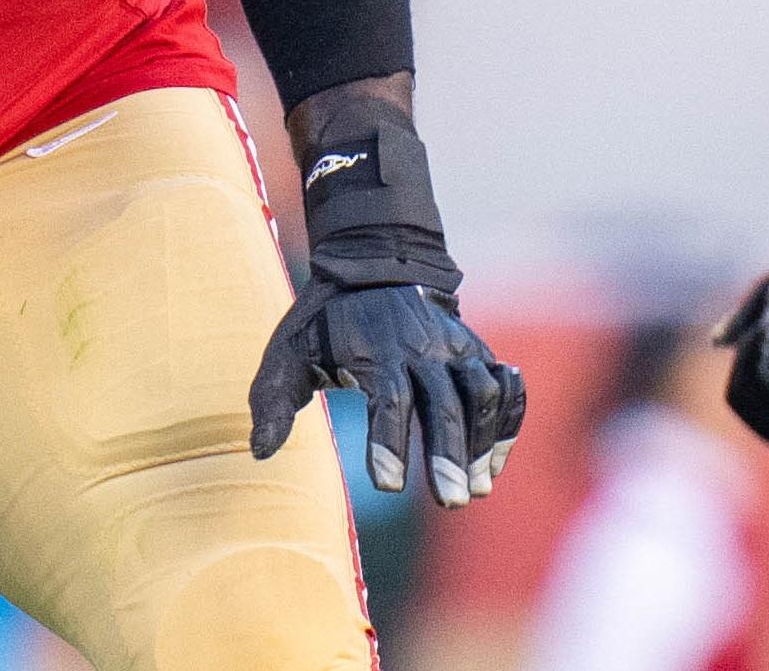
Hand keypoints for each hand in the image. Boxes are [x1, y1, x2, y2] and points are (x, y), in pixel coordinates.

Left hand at [248, 280, 525, 505]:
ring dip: (484, 442)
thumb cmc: (324, 321)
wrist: (374, 264)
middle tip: (451, 502)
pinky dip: (508, 422)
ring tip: (477, 489)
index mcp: (374, 350)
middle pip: (444, 402)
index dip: (389, 442)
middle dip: (449, 453)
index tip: (388, 487)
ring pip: (482, 393)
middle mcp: (422, 348)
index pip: (388, 399)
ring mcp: (455, 348)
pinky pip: (505, 385)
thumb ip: (273, 401)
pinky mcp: (477, 351)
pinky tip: (497, 462)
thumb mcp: (287, 352)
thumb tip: (260, 453)